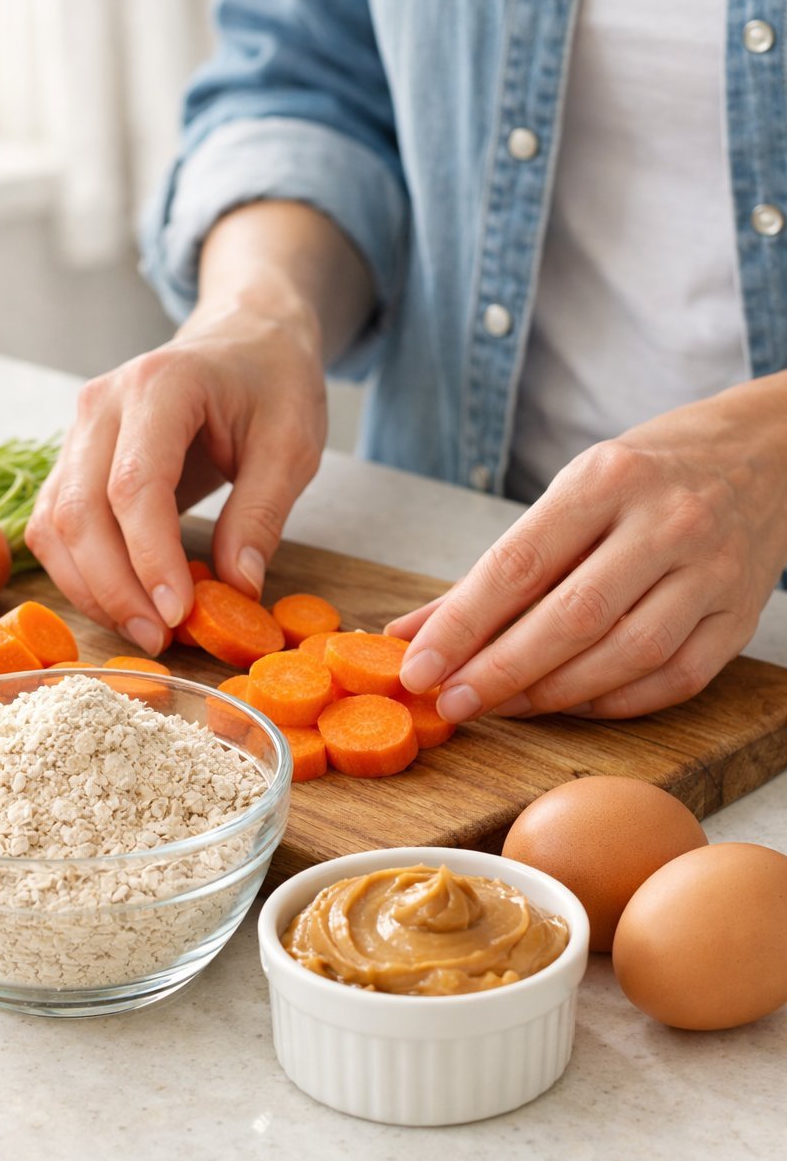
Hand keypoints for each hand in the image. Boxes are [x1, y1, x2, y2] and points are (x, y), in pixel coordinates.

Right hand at [26, 289, 326, 651]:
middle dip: (114, 588)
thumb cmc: (272, 384)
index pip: (135, 484)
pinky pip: (55, 528)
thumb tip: (237, 587)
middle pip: (80, 511)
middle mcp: (102, 404)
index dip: (150, 557)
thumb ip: (262, 512)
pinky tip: (124, 604)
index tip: (178, 613)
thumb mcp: (293, 443)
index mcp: (161, 384)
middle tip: (160, 640)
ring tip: (146, 631)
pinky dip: (81, 575)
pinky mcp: (72, 462)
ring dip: (91, 590)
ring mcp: (78, 432)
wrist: (243, 340)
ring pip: (55, 526)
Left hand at [388, 374, 786, 719]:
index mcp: (608, 479)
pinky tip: (571, 705)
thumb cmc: (647, 476)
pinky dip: (615, 701)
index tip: (419, 667)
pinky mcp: (742, 615)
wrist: (765, 452)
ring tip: (503, 707)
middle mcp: (667, 522)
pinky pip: (675, 679)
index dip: (462, 626)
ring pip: (627, 654)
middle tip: (453, 702)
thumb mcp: (570, 495)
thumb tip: (410, 635)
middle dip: (501, 671)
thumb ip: (491, 572)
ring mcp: (712, 571)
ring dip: (555, 694)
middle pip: (573, 617)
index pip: (519, 564)